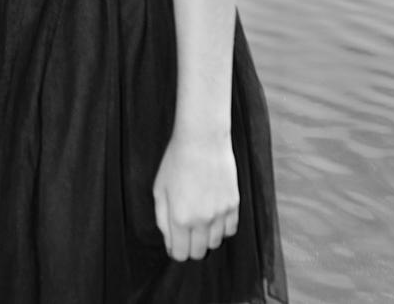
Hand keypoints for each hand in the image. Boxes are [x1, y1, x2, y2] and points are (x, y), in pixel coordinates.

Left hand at [154, 129, 238, 261]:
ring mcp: (220, 214)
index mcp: (180, 218)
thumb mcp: (159, 189)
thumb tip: (170, 241)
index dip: (176, 250)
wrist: (202, 139)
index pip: (180, 254)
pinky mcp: (234, 204)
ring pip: (215, 243)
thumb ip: (162, 219)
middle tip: (187, 231)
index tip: (176, 241)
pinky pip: (230, 230)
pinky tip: (214, 214)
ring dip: (207, 236)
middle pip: (199, 253)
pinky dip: (222, 227)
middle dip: (191, 246)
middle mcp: (201, 221)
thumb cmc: (176, 160)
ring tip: (200, 218)